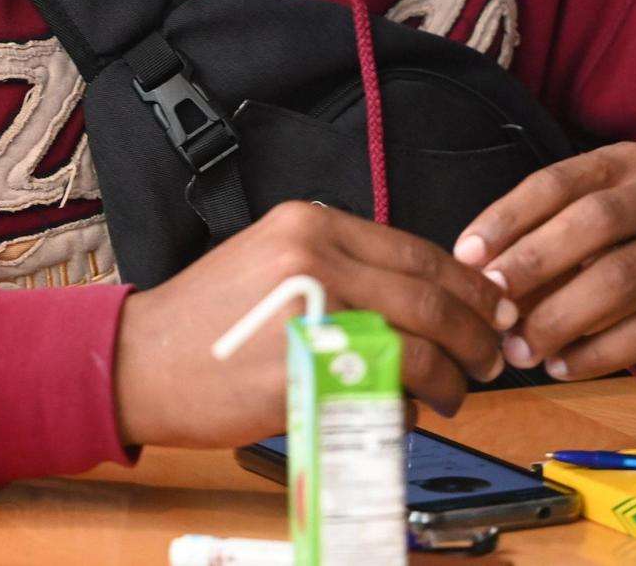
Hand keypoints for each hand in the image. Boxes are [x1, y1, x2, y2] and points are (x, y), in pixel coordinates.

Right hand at [113, 200, 511, 447]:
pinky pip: (384, 392)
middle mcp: (316, 257)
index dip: (467, 285)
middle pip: (429, 297)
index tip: (490, 306)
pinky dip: (410, 406)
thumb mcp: (271, 257)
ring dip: (452, 376)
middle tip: (492, 355)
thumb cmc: (208, 317)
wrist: (144, 358)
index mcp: (311, 224)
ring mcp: (313, 314)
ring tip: (457, 391)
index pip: (417, 251)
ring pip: (418, 346)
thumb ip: (338, 262)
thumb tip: (414, 291)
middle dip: (475, 332)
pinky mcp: (307, 371)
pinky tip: (405, 411)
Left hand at [453, 142, 635, 385]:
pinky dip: (594, 353)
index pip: (556, 181)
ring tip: (519, 350)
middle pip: (592, 221)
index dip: (507, 217)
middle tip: (492, 304)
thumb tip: (477, 276)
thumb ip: (538, 243)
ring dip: (558, 318)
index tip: (466, 255)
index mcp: (625, 162)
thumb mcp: (586, 232)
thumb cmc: (624, 252)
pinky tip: (560, 367)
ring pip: (619, 279)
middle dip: (533, 263)